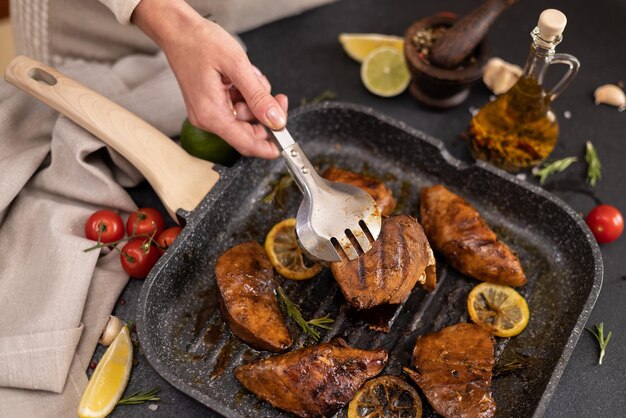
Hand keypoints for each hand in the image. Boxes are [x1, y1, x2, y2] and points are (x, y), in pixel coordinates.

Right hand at [133, 0, 286, 158]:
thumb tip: (276, 120)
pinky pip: (236, 106)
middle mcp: (207, 118)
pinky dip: (245, 93)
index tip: (284, 146)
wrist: (177, 29)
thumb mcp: (237, 66)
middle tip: (279, 97)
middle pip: (247, 130)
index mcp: (211, 114)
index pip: (244, 143)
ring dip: (254, 98)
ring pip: (245, 116)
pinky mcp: (210, 104)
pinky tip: (240, 77)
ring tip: (249, 75)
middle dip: (265, 114)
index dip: (267, 147)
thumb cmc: (199, 42)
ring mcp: (207, 111)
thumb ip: (258, 96)